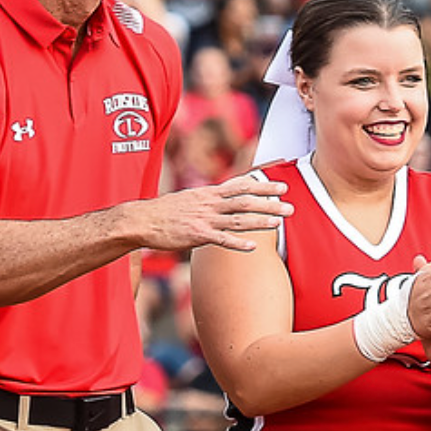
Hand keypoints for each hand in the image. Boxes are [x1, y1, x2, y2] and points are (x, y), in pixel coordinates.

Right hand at [133, 174, 291, 252]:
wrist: (141, 220)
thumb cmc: (163, 212)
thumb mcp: (188, 199)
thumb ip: (207, 200)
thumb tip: (221, 199)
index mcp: (208, 194)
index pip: (240, 185)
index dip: (263, 185)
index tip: (281, 185)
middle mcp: (209, 204)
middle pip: (245, 201)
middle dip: (269, 202)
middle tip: (290, 205)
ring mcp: (204, 219)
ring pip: (237, 218)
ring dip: (259, 221)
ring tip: (278, 222)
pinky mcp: (196, 235)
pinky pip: (220, 239)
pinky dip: (237, 242)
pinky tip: (253, 246)